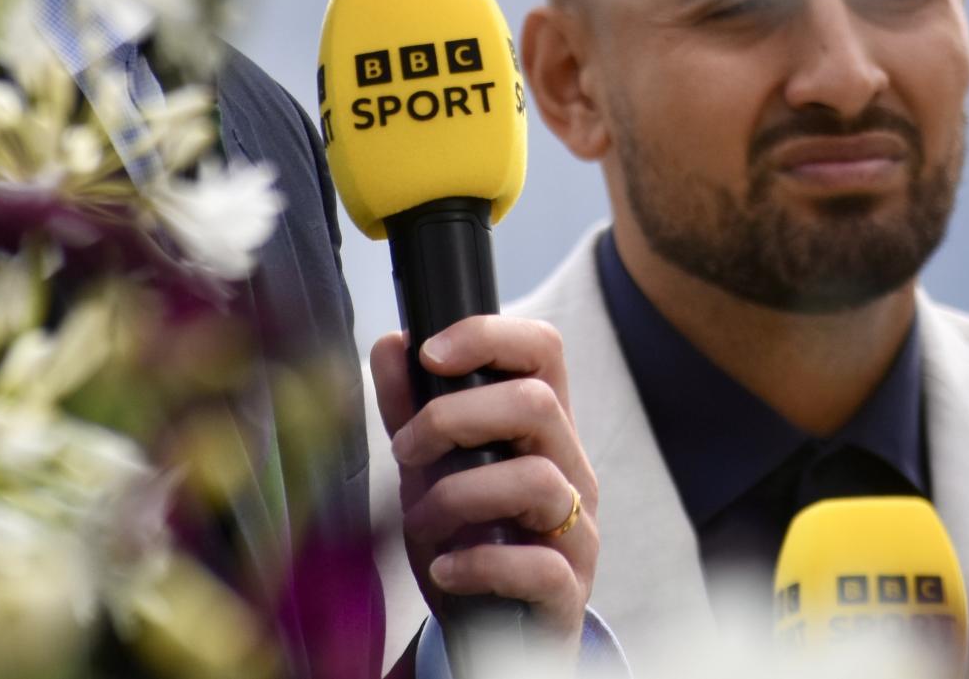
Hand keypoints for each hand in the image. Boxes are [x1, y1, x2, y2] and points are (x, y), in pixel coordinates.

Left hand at [370, 315, 598, 642]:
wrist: (493, 633)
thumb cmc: (470, 542)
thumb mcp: (433, 472)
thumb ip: (412, 412)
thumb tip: (392, 343)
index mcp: (543, 430)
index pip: (544, 350)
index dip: (490, 336)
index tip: (430, 353)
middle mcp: (570, 470)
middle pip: (537, 404)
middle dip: (455, 417)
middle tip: (406, 449)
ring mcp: (577, 530)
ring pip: (540, 480)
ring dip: (459, 496)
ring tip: (421, 521)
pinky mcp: (569, 590)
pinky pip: (539, 566)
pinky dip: (480, 565)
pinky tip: (445, 569)